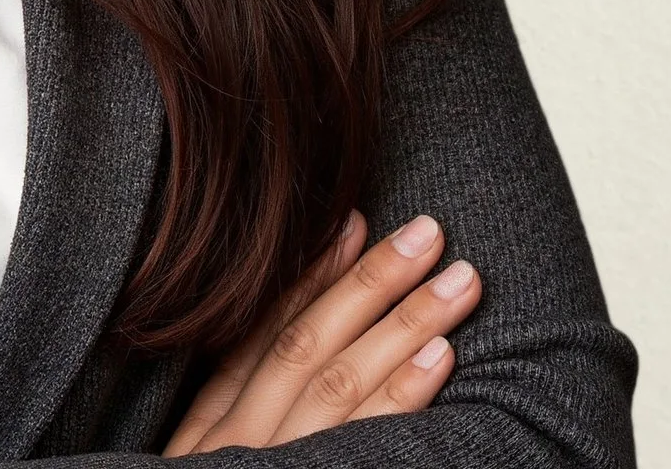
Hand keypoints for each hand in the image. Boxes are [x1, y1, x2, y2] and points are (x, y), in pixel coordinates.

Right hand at [161, 211, 481, 454]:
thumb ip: (233, 417)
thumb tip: (291, 353)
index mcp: (211, 432)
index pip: (265, 334)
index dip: (310, 277)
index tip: (355, 223)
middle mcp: (241, 446)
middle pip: (310, 345)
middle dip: (374, 283)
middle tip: (430, 233)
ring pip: (342, 385)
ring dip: (405, 325)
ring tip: (459, 282)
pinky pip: (365, 446)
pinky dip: (402, 398)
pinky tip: (439, 361)